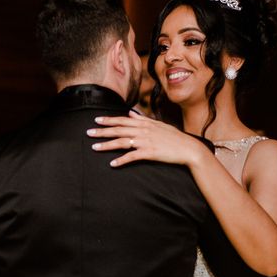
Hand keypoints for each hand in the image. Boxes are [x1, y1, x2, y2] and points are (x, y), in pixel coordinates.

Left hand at [86, 111, 207, 166]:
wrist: (187, 148)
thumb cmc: (174, 137)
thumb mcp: (159, 124)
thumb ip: (143, 119)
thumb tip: (131, 113)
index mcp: (144, 123)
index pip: (122, 120)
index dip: (108, 120)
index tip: (97, 120)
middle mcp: (143, 131)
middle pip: (118, 130)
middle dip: (102, 131)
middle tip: (88, 132)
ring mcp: (145, 142)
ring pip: (121, 142)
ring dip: (107, 145)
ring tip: (94, 147)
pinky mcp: (149, 153)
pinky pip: (132, 157)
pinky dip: (121, 160)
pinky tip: (112, 164)